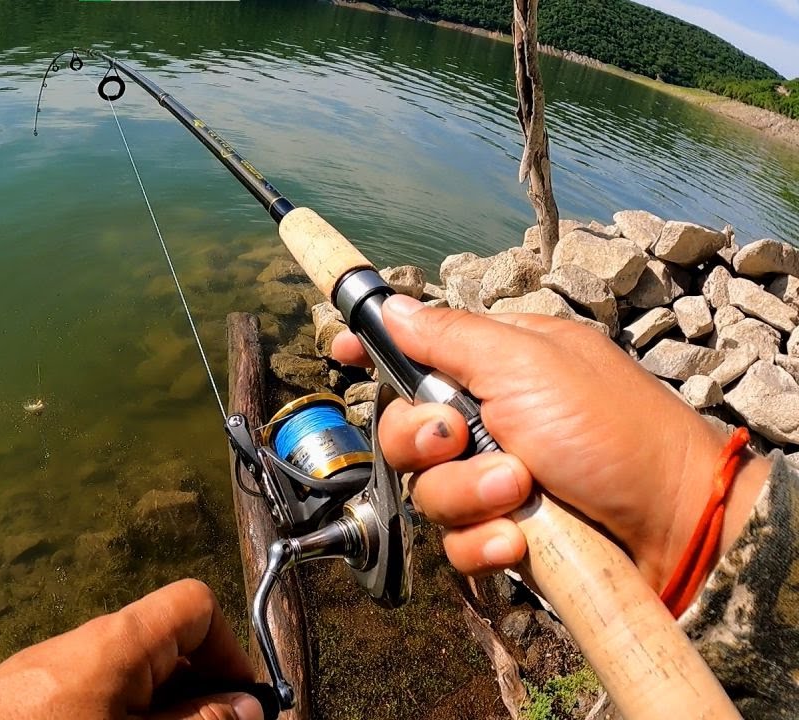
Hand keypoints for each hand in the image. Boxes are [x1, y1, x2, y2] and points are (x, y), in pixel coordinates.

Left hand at [0, 579, 264, 719]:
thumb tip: (247, 706)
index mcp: (119, 640)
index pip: (196, 605)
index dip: (230, 652)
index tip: (241, 709)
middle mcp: (85, 640)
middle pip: (166, 644)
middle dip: (197, 693)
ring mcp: (50, 666)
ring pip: (129, 675)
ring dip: (157, 709)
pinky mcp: (24, 693)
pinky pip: (91, 692)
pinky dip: (117, 713)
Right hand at [331, 295, 768, 590]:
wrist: (676, 526)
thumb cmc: (612, 430)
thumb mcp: (528, 364)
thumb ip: (449, 337)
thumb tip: (389, 306)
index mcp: (493, 366)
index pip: (413, 349)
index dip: (370, 349)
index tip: (337, 349)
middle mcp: (489, 422)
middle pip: (403, 429)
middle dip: (424, 440)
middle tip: (462, 438)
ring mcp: (495, 482)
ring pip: (427, 493)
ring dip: (469, 493)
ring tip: (522, 492)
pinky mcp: (503, 535)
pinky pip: (455, 544)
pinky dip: (486, 542)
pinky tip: (522, 539)